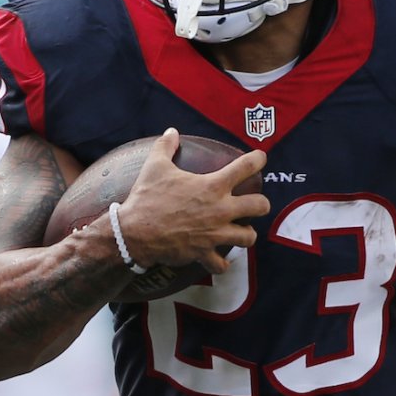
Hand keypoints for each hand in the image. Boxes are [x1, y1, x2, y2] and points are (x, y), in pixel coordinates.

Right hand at [119, 128, 270, 273]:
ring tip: (242, 231)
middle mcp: (220, 210)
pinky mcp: (204, 252)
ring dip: (247, 234)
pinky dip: (221, 263)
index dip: (258, 160)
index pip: (245, 167)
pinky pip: (221, 264)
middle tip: (255, 203)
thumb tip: (171, 131)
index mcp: (212, 186)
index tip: (261, 158)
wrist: (133, 233)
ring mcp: (214, 233)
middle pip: (260, 206)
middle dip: (261, 204)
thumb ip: (165, 146)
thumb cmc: (146, 198)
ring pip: (248, 237)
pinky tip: (220, 260)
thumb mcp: (155, 167)